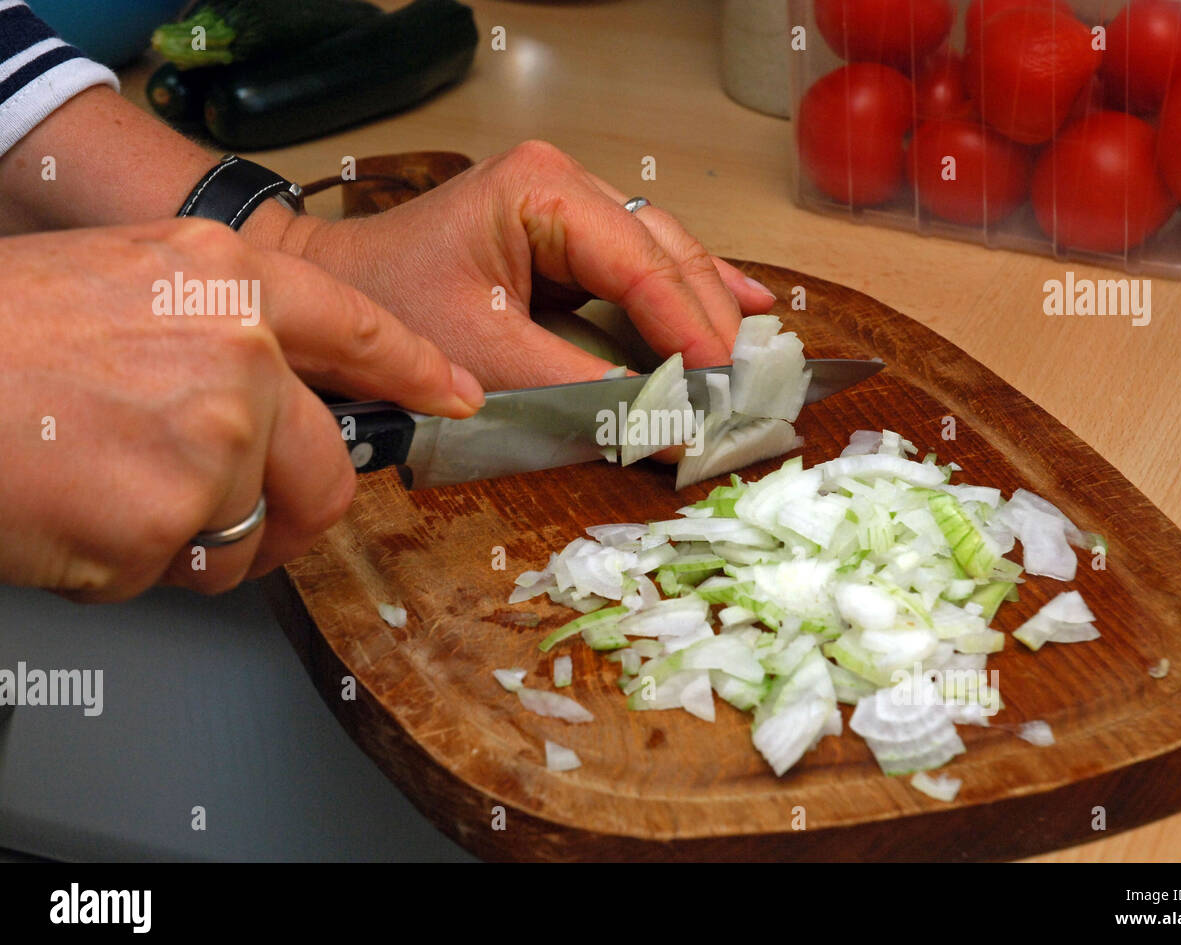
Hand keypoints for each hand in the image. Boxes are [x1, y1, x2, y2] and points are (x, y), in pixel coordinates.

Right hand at [0, 219, 481, 600]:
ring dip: (197, 537)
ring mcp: (212, 440)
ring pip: (254, 533)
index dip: (415, 369)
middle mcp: (239, 353)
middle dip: (295, 512)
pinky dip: (132, 562)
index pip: (358, 329)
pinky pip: (183, 569)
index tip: (454, 397)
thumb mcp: (118, 281)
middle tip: (241, 517)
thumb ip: (218, 327)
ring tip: (108, 491)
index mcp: (226, 279)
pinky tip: (75, 512)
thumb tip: (282, 394)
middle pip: (329, 470)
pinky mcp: (170, 522)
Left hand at [291, 140, 776, 389]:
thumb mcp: (488, 361)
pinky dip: (686, 294)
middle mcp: (565, 185)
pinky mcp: (567, 237)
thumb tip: (667, 427)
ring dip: (706, 310)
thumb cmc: (389, 310)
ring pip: (665, 256)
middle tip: (743, 385)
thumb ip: (586, 393)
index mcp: (543, 193)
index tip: (722, 382)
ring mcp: (569, 206)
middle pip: (667, 253)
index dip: (689, 328)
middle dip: (708, 320)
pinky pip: (644, 265)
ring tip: (749, 359)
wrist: (334, 296)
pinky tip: (742, 305)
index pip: (641, 265)